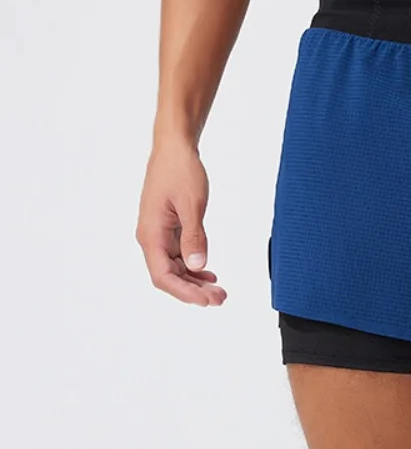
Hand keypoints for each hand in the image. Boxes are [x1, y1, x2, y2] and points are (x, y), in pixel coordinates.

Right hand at [136, 139, 226, 305]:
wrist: (174, 148)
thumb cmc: (180, 171)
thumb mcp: (192, 204)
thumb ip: (194, 237)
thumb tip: (197, 267)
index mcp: (151, 234)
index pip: (164, 276)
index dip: (185, 292)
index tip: (207, 300)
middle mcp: (151, 237)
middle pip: (169, 277)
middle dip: (193, 291)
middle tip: (221, 299)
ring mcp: (159, 234)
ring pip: (174, 268)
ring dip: (195, 282)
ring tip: (219, 290)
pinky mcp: (168, 229)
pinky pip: (178, 255)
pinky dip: (193, 267)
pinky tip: (209, 273)